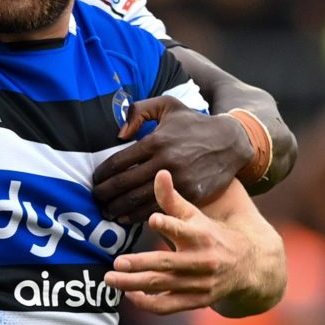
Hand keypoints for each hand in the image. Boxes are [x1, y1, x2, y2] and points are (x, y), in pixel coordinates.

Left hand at [92, 96, 250, 221]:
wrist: (230, 141)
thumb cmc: (193, 123)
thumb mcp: (167, 105)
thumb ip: (138, 111)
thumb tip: (119, 134)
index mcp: (156, 140)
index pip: (119, 162)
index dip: (102, 174)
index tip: (94, 181)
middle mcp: (165, 161)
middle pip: (125, 184)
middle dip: (105, 194)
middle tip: (95, 199)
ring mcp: (178, 180)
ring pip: (139, 200)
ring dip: (119, 209)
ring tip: (107, 212)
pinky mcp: (190, 194)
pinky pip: (159, 208)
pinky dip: (140, 216)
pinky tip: (128, 218)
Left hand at [103, 170, 250, 313]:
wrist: (247, 266)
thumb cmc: (211, 234)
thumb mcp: (195, 215)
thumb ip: (172, 199)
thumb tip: (159, 172)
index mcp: (202, 236)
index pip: (185, 230)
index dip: (170, 225)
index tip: (153, 219)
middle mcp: (201, 261)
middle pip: (166, 264)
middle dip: (139, 264)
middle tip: (116, 263)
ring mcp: (199, 284)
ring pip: (163, 287)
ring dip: (134, 284)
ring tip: (110, 279)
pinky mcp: (195, 301)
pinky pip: (167, 306)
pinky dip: (146, 303)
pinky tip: (129, 293)